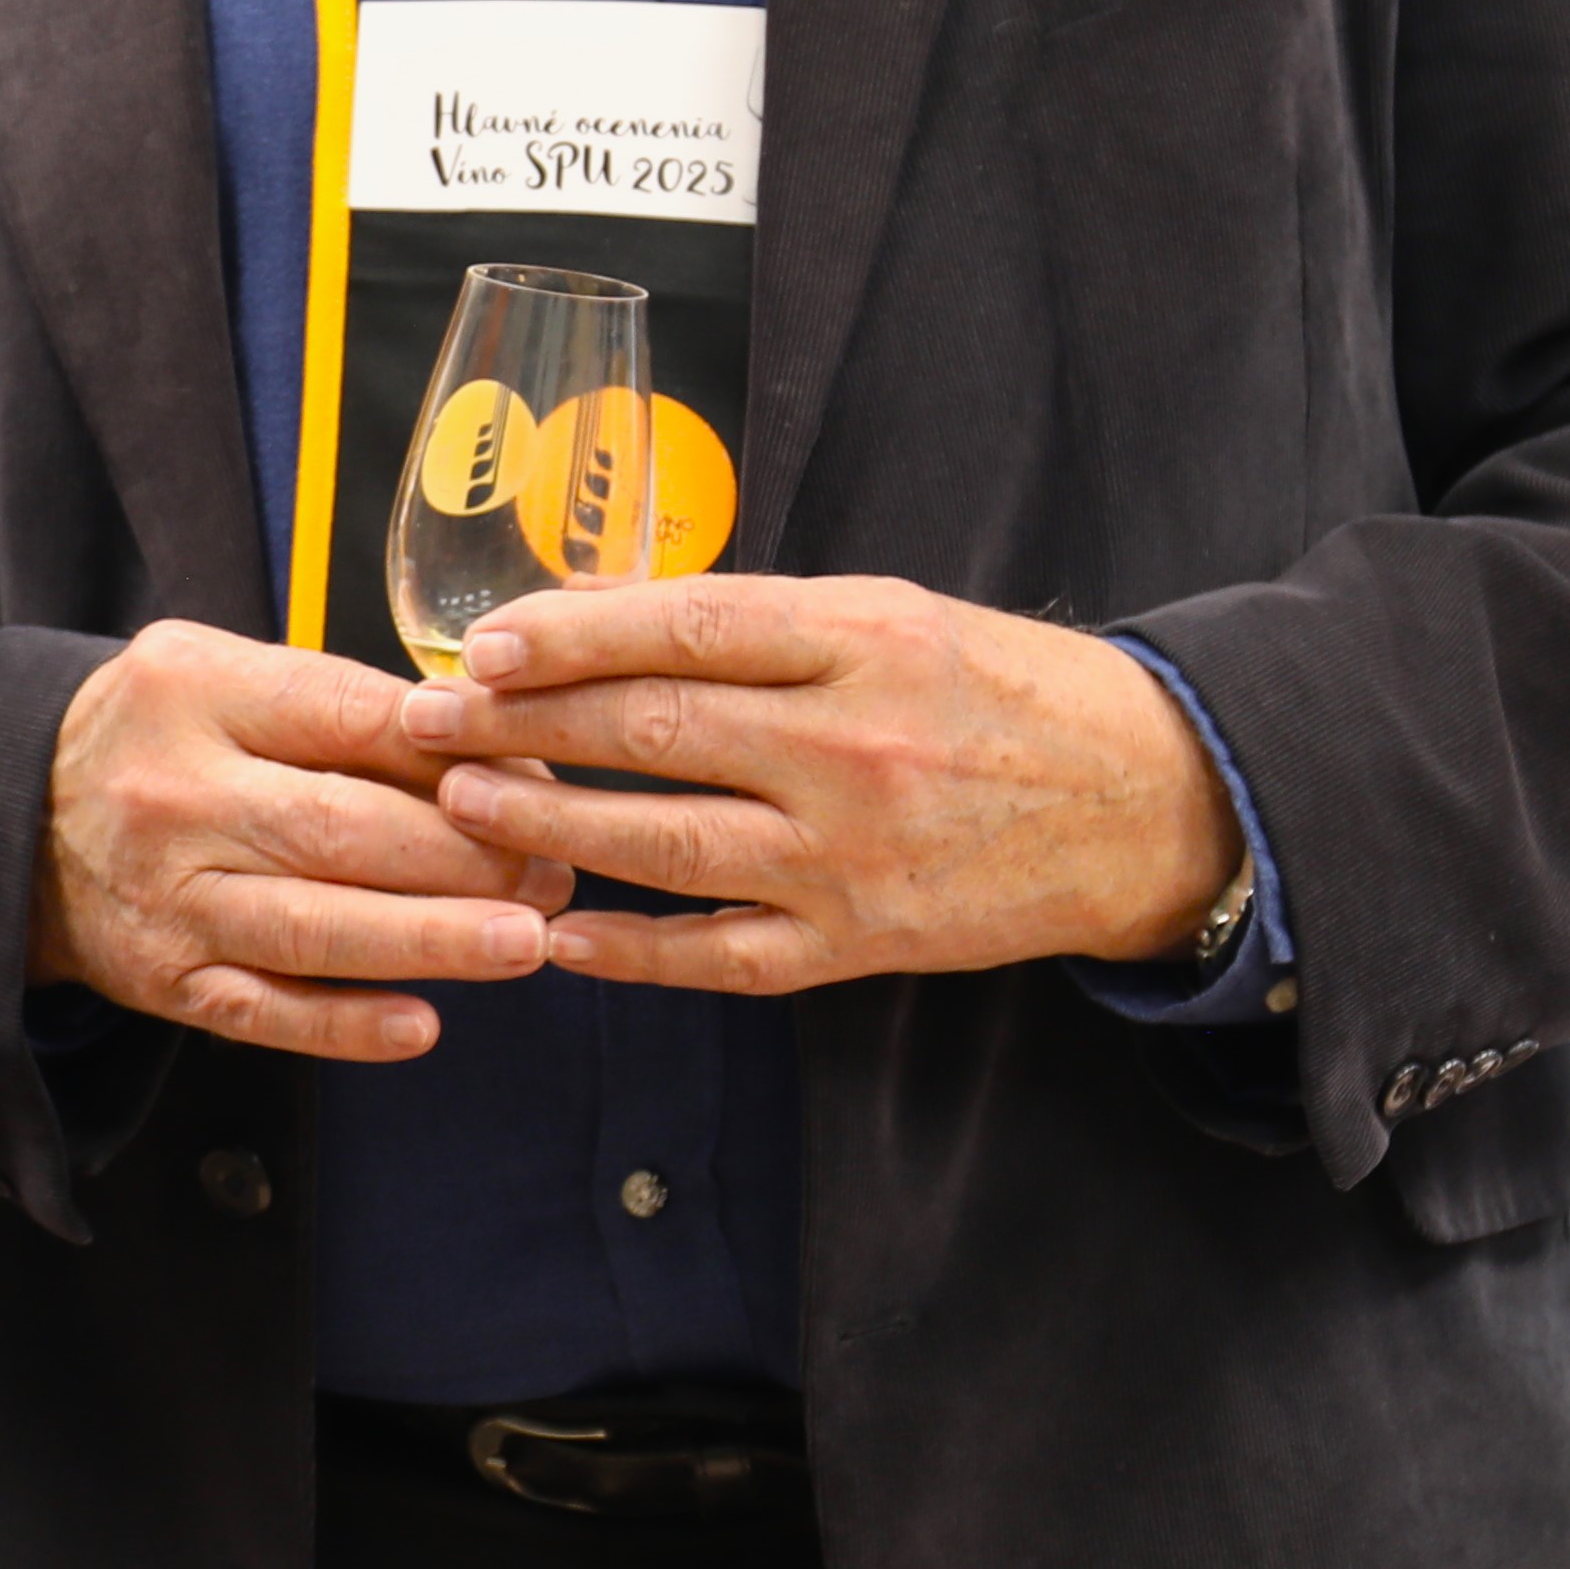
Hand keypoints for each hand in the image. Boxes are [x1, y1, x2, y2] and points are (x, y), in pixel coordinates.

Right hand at [29, 620, 572, 1058]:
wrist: (13, 819)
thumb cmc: (156, 736)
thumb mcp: (220, 672)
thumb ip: (336, 701)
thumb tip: (487, 747)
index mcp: (194, 692)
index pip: (345, 715)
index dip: (453, 749)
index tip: (538, 773)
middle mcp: (174, 795)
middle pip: (341, 828)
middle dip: (466, 854)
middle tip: (556, 869)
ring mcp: (167, 897)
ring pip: (313, 927)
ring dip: (431, 939)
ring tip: (529, 941)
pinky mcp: (164, 979)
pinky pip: (263, 1011)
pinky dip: (345, 1024)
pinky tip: (423, 1024)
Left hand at [395, 576, 1244, 995]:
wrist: (1146, 800)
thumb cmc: (997, 689)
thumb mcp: (888, 613)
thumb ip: (750, 617)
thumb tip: (592, 611)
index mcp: (862, 641)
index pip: (687, 627)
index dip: (570, 635)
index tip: (481, 646)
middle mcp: (852, 747)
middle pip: (655, 732)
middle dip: (520, 728)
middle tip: (423, 724)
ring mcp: (854, 856)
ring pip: (666, 847)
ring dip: (547, 829)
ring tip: (460, 808)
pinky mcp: (862, 942)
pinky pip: (723, 956)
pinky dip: (632, 952)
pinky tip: (556, 938)